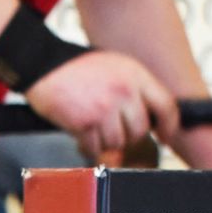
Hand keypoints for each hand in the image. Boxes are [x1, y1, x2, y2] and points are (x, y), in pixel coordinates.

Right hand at [26, 52, 178, 160]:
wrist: (42, 65)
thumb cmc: (76, 67)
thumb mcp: (114, 67)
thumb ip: (132, 92)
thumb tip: (143, 125)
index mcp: (135, 74)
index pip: (166, 104)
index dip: (170, 125)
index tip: (166, 136)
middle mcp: (123, 91)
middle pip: (140, 130)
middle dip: (129, 136)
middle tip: (115, 132)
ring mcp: (104, 108)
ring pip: (117, 142)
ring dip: (106, 142)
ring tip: (94, 129)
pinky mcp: (85, 122)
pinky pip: (95, 147)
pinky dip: (88, 146)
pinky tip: (81, 132)